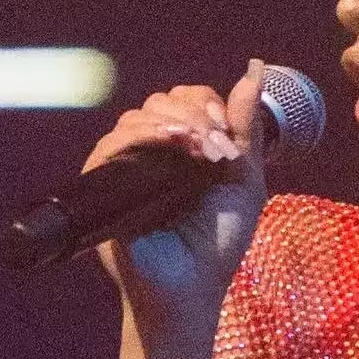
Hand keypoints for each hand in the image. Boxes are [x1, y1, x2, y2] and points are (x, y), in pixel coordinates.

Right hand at [90, 59, 268, 347]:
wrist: (191, 288)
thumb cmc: (217, 244)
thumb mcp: (244, 182)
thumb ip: (247, 129)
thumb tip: (255, 69)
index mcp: (184, 149)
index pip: (186, 100)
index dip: (207, 103)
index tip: (227, 131)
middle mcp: (152, 153)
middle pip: (162, 101)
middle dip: (195, 113)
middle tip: (217, 145)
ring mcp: (126, 168)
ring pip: (136, 117)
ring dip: (175, 123)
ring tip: (201, 149)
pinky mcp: (103, 186)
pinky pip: (111, 145)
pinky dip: (144, 137)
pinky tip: (172, 145)